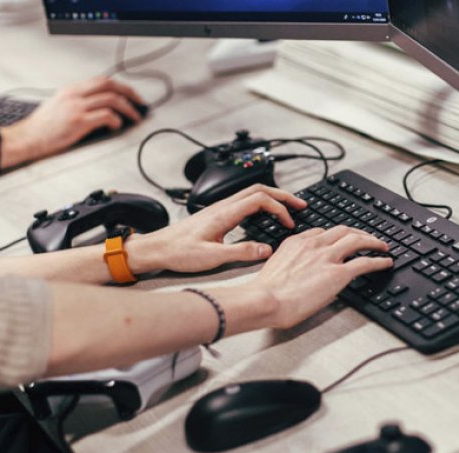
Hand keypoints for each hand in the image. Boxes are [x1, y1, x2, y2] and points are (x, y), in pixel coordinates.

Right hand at [0, 77, 144, 167]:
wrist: (26, 138)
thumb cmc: (41, 128)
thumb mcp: (58, 107)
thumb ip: (77, 103)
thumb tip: (98, 109)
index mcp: (71, 90)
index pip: (102, 80)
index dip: (120, 86)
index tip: (131, 95)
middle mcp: (75, 94)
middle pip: (110, 84)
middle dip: (130, 93)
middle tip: (141, 104)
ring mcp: (76, 107)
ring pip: (111, 99)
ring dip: (128, 109)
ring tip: (135, 118)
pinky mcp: (78, 121)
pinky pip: (105, 116)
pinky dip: (116, 120)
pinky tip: (117, 126)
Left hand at [128, 184, 307, 273]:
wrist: (157, 249)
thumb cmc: (179, 252)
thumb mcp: (212, 257)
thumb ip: (241, 252)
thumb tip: (267, 250)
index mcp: (224, 214)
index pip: (260, 199)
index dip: (280, 208)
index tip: (289, 223)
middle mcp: (222, 206)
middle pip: (259, 189)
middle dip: (283, 195)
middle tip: (301, 205)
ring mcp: (219, 208)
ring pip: (251, 193)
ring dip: (272, 197)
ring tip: (288, 207)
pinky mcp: (216, 214)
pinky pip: (244, 201)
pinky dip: (261, 203)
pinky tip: (265, 215)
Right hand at [248, 226, 392, 328]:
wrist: (265, 300)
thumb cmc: (264, 294)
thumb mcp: (274, 270)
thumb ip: (289, 266)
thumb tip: (295, 275)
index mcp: (295, 243)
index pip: (320, 233)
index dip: (333, 236)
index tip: (338, 240)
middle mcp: (313, 245)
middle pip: (342, 231)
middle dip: (357, 232)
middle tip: (366, 237)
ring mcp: (327, 257)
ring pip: (356, 240)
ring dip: (372, 241)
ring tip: (382, 246)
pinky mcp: (338, 273)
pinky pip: (365, 262)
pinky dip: (379, 260)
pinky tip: (386, 262)